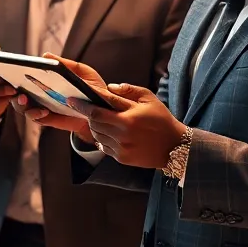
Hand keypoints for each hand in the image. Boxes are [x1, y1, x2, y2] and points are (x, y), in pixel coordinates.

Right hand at [13, 54, 106, 138]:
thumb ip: (66, 64)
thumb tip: (45, 55)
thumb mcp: (82, 73)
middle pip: (17, 92)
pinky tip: (44, 111)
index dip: (13, 73)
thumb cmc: (92, 89)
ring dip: (21, 104)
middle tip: (15, 87)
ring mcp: (42, 108)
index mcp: (45, 79)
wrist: (103, 111)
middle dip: (12, 90)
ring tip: (25, 99)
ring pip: (23, 108)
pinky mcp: (50, 120)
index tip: (11, 69)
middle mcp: (40, 94)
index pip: (24, 75)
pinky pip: (37, 119)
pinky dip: (37, 115)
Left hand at [68, 82, 185, 168]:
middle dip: (88, 115)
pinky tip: (110, 133)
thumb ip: (128, 90)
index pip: (97, 111)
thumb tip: (108, 88)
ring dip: (95, 126)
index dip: (82, 105)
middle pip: (94, 123)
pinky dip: (102, 138)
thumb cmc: (161, 119)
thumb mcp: (149, 98)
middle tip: (88, 108)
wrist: (175, 147)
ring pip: (97, 135)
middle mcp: (122, 135)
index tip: (71, 100)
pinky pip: (103, 146)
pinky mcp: (122, 158)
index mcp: (128, 119)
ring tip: (102, 120)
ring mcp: (121, 148)